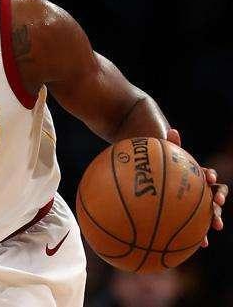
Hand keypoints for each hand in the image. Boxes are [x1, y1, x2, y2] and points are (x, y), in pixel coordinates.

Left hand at [166, 128, 227, 246]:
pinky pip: (197, 226)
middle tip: (217, 204)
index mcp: (197, 176)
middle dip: (217, 201)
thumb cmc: (162, 165)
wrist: (158, 176)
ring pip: (210, 211)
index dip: (210, 178)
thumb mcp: (164, 154)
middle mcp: (201, 189)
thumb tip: (173, 130)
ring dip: (215, 218)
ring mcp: (197, 203)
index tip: (208, 179)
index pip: (209, 176)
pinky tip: (200, 245)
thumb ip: (170, 145)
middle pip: (214, 195)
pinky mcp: (192, 216)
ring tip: (216, 227)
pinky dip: (199, 235)